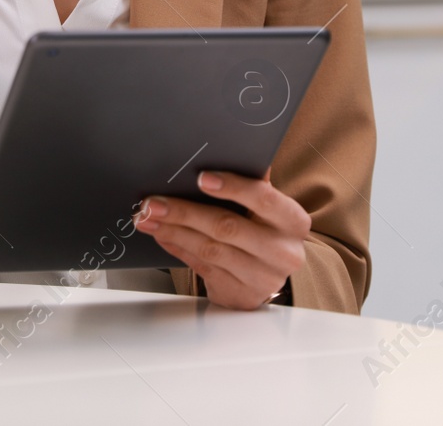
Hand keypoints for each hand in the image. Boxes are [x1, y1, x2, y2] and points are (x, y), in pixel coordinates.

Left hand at [133, 169, 309, 309]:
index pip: (264, 198)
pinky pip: (201, 267)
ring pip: (209, 249)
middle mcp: (283, 252)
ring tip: (149, 217)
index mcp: (293, 221)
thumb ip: (252, 182)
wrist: (266, 276)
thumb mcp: (266, 208)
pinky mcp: (240, 294)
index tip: (201, 178)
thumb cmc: (264, 231)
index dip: (232, 187)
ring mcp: (262, 277)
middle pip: (227, 227)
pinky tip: (162, 235)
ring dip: (173, 231)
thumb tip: (228, 148)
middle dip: (185, 212)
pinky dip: (177, 248)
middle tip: (154, 202)